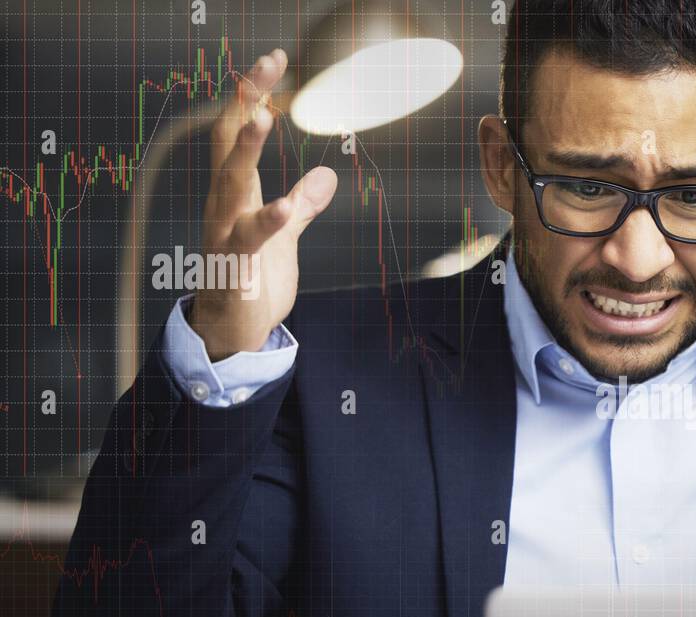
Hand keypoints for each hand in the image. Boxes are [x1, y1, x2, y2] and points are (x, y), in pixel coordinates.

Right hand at [189, 49, 337, 360]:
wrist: (232, 332)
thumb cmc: (253, 280)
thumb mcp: (284, 237)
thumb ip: (301, 207)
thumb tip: (326, 177)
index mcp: (236, 194)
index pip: (238, 133)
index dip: (253, 95)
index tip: (273, 60)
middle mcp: (224, 206)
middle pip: (230, 144)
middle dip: (245, 103)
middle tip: (264, 68)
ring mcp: (226, 234)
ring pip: (230, 183)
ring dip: (246, 150)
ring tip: (263, 117)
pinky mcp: (236, 268)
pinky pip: (248, 240)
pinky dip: (266, 221)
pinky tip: (284, 206)